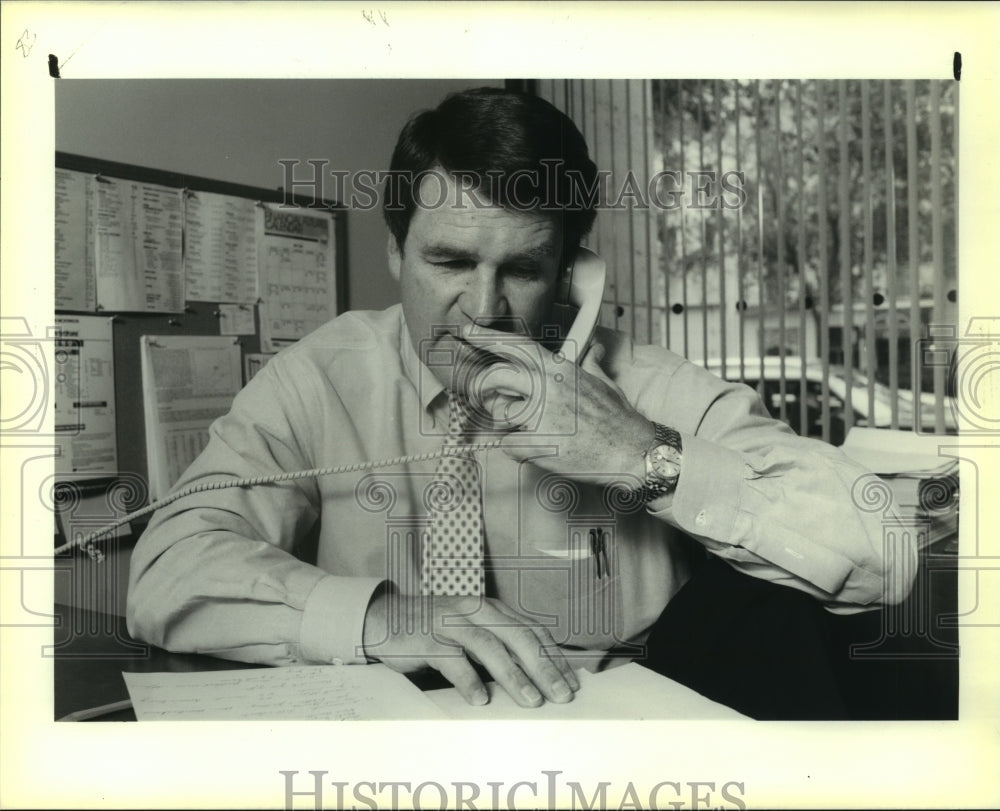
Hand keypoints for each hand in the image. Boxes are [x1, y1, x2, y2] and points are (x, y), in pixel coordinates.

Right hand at [362, 587, 579, 706]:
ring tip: (531, 700)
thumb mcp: (473, 631)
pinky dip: (468, 680)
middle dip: (543, 666)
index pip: (532, 630)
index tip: (572, 682)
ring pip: (489, 646)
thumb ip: (501, 646)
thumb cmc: (437, 631)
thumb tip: (539, 676)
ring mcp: (450, 623)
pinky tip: (481, 699)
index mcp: (491, 609)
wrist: (385, 619)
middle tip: (561, 694)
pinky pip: (452, 660)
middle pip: (517, 636)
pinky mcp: (427, 640)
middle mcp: (475, 611)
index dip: (554, 656)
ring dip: (513, 675)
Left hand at [457, 324, 653, 485]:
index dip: (488, 338)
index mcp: (560, 370)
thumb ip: (592, 362)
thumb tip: (595, 348)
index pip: (517, 346)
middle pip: (497, 378)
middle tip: (484, 399)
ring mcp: (541, 415)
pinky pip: (508, 446)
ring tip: (538, 434)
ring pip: (501, 415)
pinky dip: (520, 453)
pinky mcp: (538, 443)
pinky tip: (543, 452)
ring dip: (511, 427)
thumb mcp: (604, 382)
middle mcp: (547, 387)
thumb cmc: (620, 420)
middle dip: (484, 390)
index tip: (468, 332)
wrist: (632, 451)